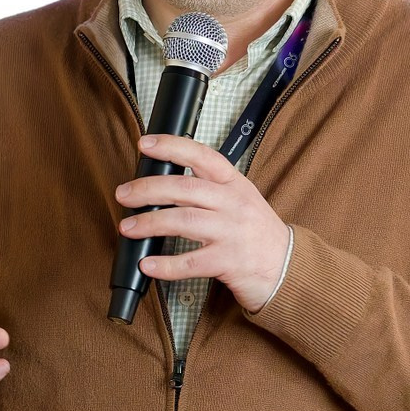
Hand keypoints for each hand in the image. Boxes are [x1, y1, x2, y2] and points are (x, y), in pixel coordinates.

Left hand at [116, 135, 291, 311]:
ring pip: (184, 221)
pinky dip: (166, 265)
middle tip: (124, 194)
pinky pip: (191, 262)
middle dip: (148, 189)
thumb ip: (210, 189)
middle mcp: (234, 204)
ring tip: (128, 228)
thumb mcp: (241, 200)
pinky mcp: (229, 262)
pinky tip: (147, 264)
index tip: (145, 144)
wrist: (286, 267)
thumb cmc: (257, 233)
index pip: (203, 156)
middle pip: (185, 188)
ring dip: (150, 223)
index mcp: (235, 184)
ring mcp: (232, 232)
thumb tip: (163, 183)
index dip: (172, 147)